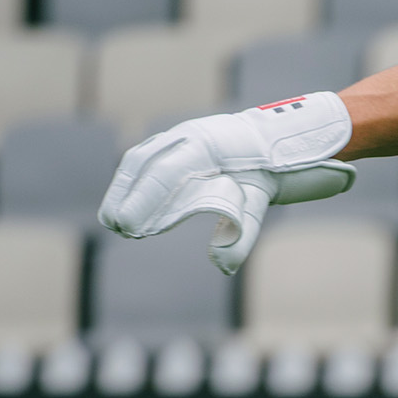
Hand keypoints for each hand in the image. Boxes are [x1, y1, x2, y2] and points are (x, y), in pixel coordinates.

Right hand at [98, 92, 357, 274]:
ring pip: (143, 156)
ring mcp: (183, 132)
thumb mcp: (261, 202)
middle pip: (145, 162)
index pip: (165, 172)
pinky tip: (126, 198)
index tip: (127, 225)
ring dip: (124, 186)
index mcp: (210, 145)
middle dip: (124, 195)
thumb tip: (223, 266)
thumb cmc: (272, 172)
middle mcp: (191, 133)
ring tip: (113, 218)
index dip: (142, 200)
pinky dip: (134, 177)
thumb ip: (242, 234)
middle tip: (115, 226)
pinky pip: (149, 155)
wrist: (284, 140)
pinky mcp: (179, 138)